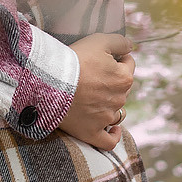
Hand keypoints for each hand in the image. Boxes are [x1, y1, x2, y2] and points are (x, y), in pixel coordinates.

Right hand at [58, 33, 132, 151]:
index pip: (129, 64)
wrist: (51, 82)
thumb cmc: (74, 59)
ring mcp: (106, 118)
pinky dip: (112, 135)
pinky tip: (111, 129)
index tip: (104, 57)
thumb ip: (120, 42)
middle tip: (93, 74)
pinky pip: (109, 141)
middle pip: (123, 88)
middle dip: (113, 81)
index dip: (118, 58)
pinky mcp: (92, 132)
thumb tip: (131, 47)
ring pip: (117, 112)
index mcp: (124, 78)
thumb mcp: (99, 40)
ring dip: (112, 105)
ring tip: (96, 98)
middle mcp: (119, 99)